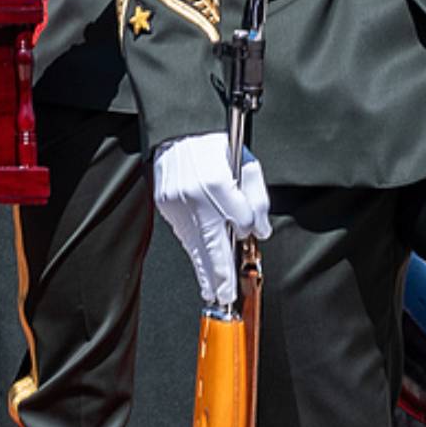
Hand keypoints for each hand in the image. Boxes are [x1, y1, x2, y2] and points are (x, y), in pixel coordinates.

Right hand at [153, 131, 271, 311]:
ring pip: (194, 243)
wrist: (179, 131)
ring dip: (204, 269)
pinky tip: (201, 264)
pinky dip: (193, 249)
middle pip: (211, 242)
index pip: (239, 218)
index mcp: (217, 180)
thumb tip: (260, 230)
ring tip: (212, 289)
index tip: (252, 235)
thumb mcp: (246, 162)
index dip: (248, 230)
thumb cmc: (215, 145)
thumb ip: (257, 198)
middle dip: (219, 272)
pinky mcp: (165, 205)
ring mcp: (176, 202)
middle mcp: (194, 194)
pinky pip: (183, 233)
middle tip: (225, 295)